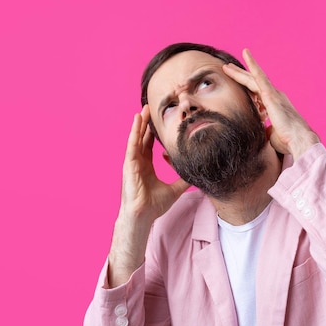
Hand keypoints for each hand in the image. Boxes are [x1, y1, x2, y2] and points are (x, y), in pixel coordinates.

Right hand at [119, 105, 189, 220]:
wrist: (143, 216)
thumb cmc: (154, 206)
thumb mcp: (175, 190)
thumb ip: (183, 180)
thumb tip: (196, 174)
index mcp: (146, 167)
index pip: (149, 146)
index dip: (152, 134)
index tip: (159, 122)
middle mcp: (138, 162)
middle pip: (141, 138)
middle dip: (146, 124)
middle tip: (150, 109)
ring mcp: (132, 163)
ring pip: (136, 138)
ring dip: (140, 124)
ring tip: (144, 110)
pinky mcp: (130, 164)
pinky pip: (132, 145)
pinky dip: (135, 132)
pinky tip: (137, 121)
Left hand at [223, 49, 319, 158]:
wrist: (299, 141)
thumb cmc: (288, 141)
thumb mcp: (272, 135)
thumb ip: (265, 131)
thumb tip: (260, 134)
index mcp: (275, 105)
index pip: (257, 93)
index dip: (246, 87)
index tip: (237, 82)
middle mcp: (275, 96)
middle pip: (253, 82)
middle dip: (240, 76)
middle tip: (228, 68)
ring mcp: (273, 94)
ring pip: (253, 78)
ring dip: (239, 72)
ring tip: (227, 66)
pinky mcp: (271, 95)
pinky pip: (259, 76)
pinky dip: (253, 65)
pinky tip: (246, 55)